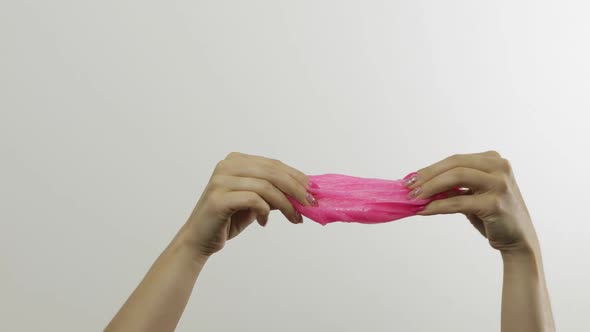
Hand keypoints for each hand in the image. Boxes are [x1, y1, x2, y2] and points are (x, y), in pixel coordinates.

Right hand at [182, 152, 313, 256]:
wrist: (199, 239)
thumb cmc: (228, 219)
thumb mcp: (256, 202)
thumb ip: (275, 193)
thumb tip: (305, 192)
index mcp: (236, 161)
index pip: (273, 164)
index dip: (296, 176)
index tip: (313, 190)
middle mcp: (227, 166)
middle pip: (272, 172)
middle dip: (295, 188)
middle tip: (310, 204)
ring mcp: (221, 180)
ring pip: (266, 186)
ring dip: (286, 204)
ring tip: (294, 218)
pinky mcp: (219, 198)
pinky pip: (253, 199)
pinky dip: (265, 211)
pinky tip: (264, 222)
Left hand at [405, 151, 538, 253]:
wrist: (518, 240)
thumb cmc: (492, 215)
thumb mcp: (472, 194)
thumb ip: (452, 186)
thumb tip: (418, 185)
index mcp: (493, 160)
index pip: (455, 160)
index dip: (430, 169)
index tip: (410, 178)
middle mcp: (499, 167)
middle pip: (454, 164)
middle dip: (427, 175)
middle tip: (408, 187)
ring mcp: (499, 184)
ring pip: (456, 177)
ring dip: (430, 187)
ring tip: (414, 198)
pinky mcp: (496, 203)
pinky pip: (459, 201)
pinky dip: (438, 205)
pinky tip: (425, 210)